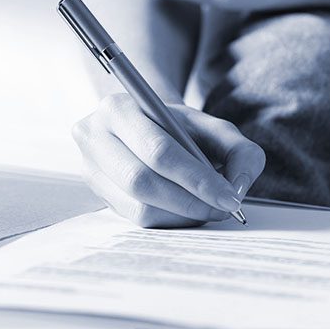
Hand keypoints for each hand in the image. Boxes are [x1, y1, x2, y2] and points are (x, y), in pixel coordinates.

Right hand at [72, 93, 264, 227]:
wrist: (147, 127)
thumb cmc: (182, 128)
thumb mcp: (215, 128)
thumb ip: (240, 151)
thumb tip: (238, 187)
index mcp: (119, 108)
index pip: (159, 151)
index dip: (197, 178)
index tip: (230, 198)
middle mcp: (93, 136)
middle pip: (142, 181)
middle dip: (191, 201)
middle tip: (223, 208)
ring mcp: (89, 168)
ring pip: (138, 207)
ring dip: (182, 215)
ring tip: (210, 208)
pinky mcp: (96, 195)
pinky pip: (136, 219)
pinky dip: (170, 219)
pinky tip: (189, 211)